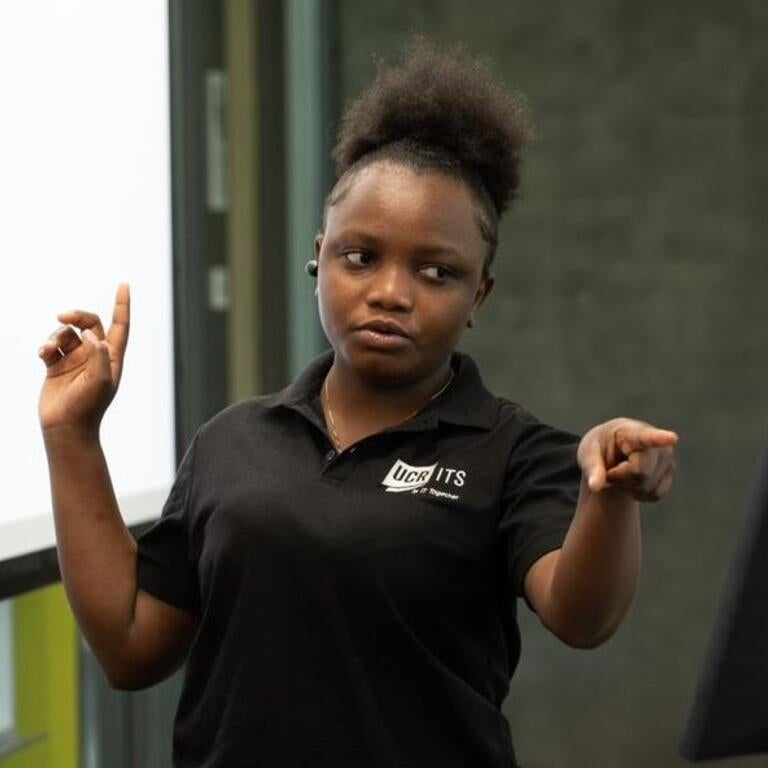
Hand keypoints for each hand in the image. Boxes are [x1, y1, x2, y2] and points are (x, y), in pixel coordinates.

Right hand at [38, 283, 129, 435]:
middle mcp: (95, 355)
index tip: (124, 284)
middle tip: (63, 316)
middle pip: (89, 323)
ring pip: (66, 334)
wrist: (67, 428)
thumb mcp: (101, 380)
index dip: (122, 305)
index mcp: (112, 357)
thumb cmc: (88, 407)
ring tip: (48, 349)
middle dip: (77, 315)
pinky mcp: (56, 365)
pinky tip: (42, 353)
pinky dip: (45, 346)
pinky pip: (50, 346)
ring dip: (56, 335)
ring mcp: (75, 359)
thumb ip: (100, 355)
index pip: (120, 326)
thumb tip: (93, 335)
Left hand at [577, 418, 677, 501]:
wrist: (614, 451)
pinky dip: (638, 494)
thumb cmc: (600, 447)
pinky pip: (653, 495)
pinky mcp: (669, 474)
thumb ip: (592, 468)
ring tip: (621, 471)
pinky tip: (632, 481)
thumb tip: (595, 486)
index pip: (647, 436)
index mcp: (632, 432)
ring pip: (646, 487)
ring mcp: (666, 459)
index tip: (671, 438)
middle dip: (620, 477)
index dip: (660, 438)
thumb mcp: (589, 453)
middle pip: (639, 472)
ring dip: (627, 486)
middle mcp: (656, 443)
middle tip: (610, 469)